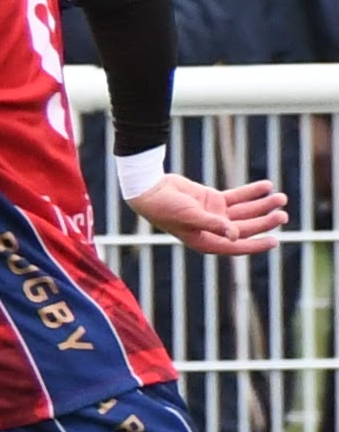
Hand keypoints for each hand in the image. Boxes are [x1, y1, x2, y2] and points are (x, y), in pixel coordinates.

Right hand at [131, 171, 291, 256]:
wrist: (149, 190)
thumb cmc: (165, 208)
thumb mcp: (190, 217)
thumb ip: (213, 225)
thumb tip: (235, 235)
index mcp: (205, 241)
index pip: (236, 245)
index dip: (256, 244)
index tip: (274, 241)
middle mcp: (212, 230)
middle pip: (245, 226)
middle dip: (265, 220)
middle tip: (282, 214)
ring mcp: (214, 214)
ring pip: (245, 211)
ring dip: (262, 205)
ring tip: (281, 197)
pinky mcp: (213, 200)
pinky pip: (238, 197)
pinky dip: (252, 192)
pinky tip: (266, 186)